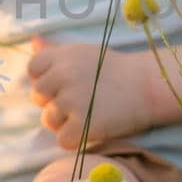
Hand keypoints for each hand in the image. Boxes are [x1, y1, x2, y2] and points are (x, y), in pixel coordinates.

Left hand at [26, 36, 153, 149]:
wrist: (148, 86)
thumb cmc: (115, 70)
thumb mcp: (83, 53)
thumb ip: (55, 51)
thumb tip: (33, 42)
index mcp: (62, 56)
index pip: (33, 69)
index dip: (46, 80)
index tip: (64, 84)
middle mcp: (63, 75)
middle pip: (38, 96)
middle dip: (54, 101)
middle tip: (81, 100)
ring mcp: (72, 100)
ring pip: (48, 120)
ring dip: (64, 122)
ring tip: (88, 114)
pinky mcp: (83, 124)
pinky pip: (62, 140)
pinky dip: (75, 139)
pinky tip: (91, 128)